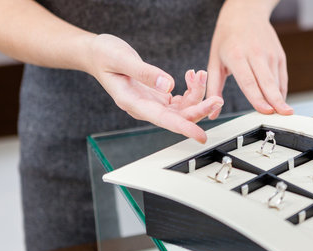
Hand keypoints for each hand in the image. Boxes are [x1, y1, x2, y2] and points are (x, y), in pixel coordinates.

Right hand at [85, 34, 222, 142]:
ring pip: (183, 108)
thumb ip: (145, 73)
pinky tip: (192, 76)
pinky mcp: (158, 97)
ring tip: (200, 74)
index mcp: (134, 103)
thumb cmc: (103, 55)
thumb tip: (169, 85)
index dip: (184, 128)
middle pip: (179, 117)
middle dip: (200, 108)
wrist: (95, 54)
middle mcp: (146, 108)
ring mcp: (153, 103)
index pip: (164, 120)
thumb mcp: (121, 58)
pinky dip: (191, 89)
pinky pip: (181, 100)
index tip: (200, 136)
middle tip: (217, 98)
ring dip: (197, 94)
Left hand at [207, 0, 292, 118]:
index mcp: (237, 55)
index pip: (249, 81)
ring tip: (282, 113)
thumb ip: (213, 88)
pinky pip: (282, 78)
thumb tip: (212, 112)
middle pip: (267, 83)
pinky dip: (281, 91)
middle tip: (283, 115)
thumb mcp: (214, 60)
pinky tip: (279, 102)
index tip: (265, 111)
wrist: (245, 12)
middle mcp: (256, 54)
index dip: (258, 98)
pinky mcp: (279, 55)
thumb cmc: (227, 37)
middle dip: (276, 101)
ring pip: (276, 82)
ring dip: (279, 99)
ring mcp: (270, 54)